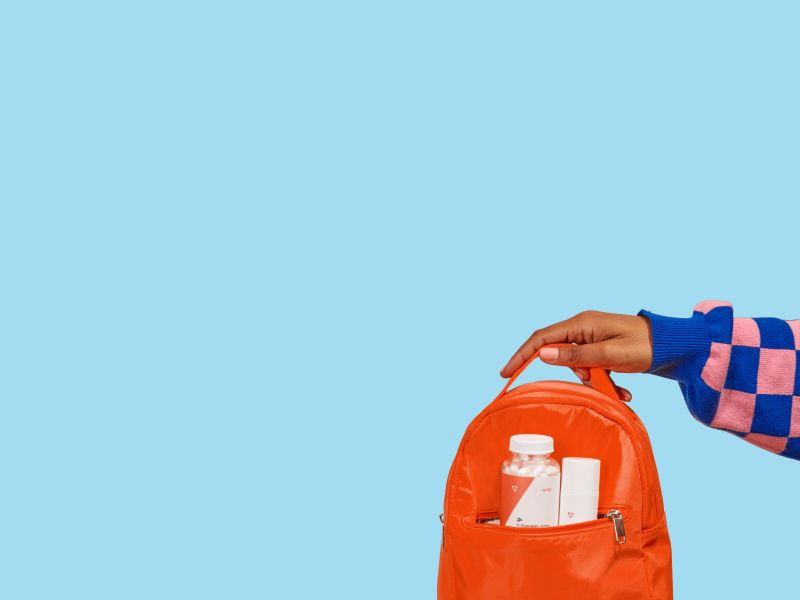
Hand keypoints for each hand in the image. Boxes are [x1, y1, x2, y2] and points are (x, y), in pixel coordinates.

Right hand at [499, 311, 652, 400]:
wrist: (673, 346)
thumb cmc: (643, 346)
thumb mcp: (609, 354)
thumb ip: (575, 356)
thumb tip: (542, 354)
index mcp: (581, 324)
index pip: (541, 339)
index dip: (521, 355)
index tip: (506, 373)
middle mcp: (583, 328)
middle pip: (560, 354)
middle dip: (574, 375)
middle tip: (592, 384)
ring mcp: (592, 338)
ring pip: (578, 365)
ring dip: (594, 381)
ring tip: (619, 390)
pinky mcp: (601, 349)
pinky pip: (592, 368)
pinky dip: (604, 381)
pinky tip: (623, 391)